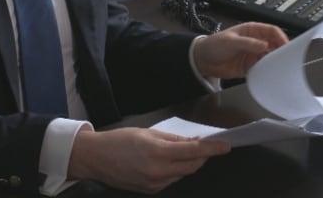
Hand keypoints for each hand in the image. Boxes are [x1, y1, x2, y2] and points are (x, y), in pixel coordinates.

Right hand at [68, 126, 229, 193]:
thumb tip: (193, 141)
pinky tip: (169, 162)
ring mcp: (155, 183)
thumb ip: (173, 139)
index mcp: (157, 152)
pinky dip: (176, 171)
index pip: (193, 151)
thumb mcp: (148, 133)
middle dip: (203, 156)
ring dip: (189, 163)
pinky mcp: (151, 190)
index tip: (225, 146)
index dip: (212, 149)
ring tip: (183, 151)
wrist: (97, 158)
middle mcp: (158, 171)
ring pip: (183, 174)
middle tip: (207, 146)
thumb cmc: (120, 140)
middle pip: (192, 166)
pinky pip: (172, 180)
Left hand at [192, 22, 287, 78]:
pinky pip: (262, 70)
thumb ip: (247, 43)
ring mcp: (253, 55)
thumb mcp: (230, 42)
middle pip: (274, 45)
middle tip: (286, 59)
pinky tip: (268, 75)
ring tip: (278, 68)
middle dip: (281, 51)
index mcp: (252, 31)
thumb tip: (264, 45)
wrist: (202, 60)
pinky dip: (266, 72)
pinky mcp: (250, 67)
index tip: (285, 45)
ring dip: (274, 63)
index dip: (281, 37)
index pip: (272, 31)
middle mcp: (255, 43)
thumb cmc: (213, 45)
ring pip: (270, 58)